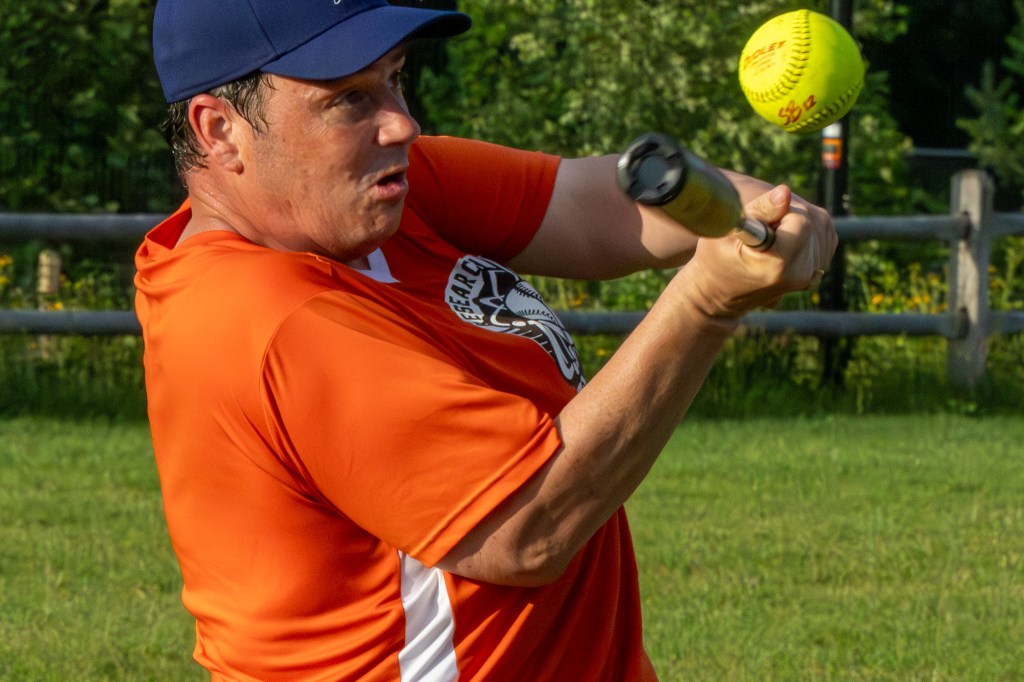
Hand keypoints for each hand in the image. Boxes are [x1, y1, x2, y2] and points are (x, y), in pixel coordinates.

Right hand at [668, 185, 837, 319]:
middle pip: (811, 220)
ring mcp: (811, 274)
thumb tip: (785, 192)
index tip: (757, 224)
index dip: (776, 213)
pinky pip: (824, 232)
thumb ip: (760, 209)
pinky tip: (784, 240)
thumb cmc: (715, 257)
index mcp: (777, 264)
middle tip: (760, 231)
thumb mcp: (728, 230)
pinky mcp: (818, 269)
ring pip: (820, 223)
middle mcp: (800, 273)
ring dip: (797, 221)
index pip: (799, 219)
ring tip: (769, 238)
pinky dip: (806, 228)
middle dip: (787, 216)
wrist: (718, 292)